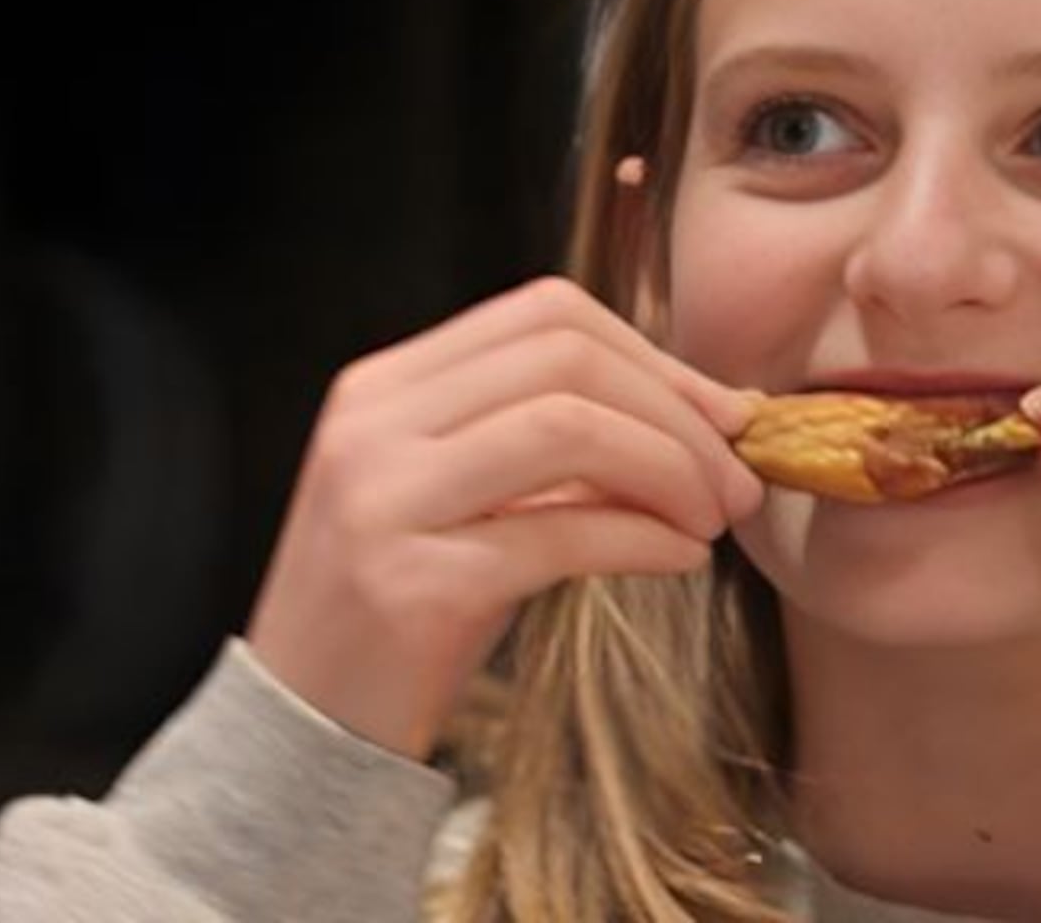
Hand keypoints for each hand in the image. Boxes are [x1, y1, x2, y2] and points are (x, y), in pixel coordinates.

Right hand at [245, 277, 761, 759]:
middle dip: (677, 411)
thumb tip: (700, 412)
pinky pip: (560, 534)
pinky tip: (681, 559)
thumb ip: (544, 447)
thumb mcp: (458, 503)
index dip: (651, 356)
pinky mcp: (414, 588)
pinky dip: (644, 539)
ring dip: (670, 467)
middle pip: (563, 357)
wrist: (305, 727)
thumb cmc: (401, 614)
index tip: (719, 415)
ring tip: (710, 520)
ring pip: (566, 427)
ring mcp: (384, 501)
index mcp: (382, 387)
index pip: (542, 313)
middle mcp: (373, 426)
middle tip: (735, 478)